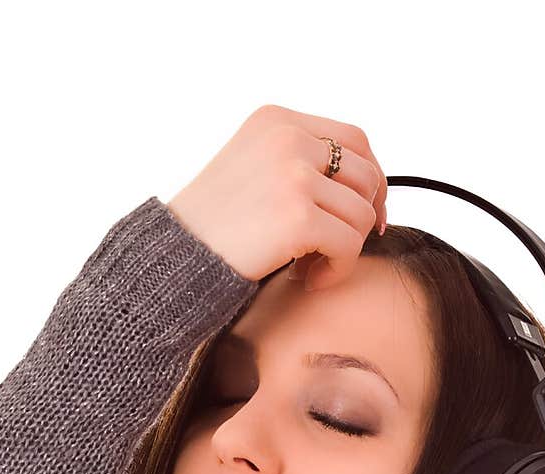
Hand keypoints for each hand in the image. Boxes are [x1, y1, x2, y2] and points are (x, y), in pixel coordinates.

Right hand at [167, 103, 387, 292]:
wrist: (174, 257)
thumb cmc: (211, 227)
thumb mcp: (252, 169)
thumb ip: (296, 162)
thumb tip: (359, 184)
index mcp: (277, 121)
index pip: (353, 139)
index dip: (370, 179)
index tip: (368, 213)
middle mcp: (288, 138)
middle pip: (365, 174)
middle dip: (365, 217)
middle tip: (344, 250)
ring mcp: (294, 174)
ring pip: (361, 214)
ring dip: (346, 250)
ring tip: (313, 269)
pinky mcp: (298, 216)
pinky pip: (349, 245)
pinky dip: (338, 270)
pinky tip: (309, 281)